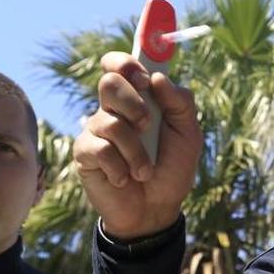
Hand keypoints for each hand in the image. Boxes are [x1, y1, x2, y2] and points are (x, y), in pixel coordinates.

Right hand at [73, 52, 202, 238]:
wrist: (157, 210)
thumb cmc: (172, 169)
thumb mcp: (188, 135)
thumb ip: (180, 104)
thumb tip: (157, 77)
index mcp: (139, 99)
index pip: (119, 65)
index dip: (126, 62)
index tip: (143, 77)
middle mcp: (113, 110)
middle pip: (109, 82)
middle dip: (133, 103)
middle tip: (147, 125)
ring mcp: (96, 131)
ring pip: (109, 122)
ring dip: (135, 150)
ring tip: (145, 170)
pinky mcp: (85, 154)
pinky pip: (99, 150)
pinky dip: (120, 168)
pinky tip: (124, 179)